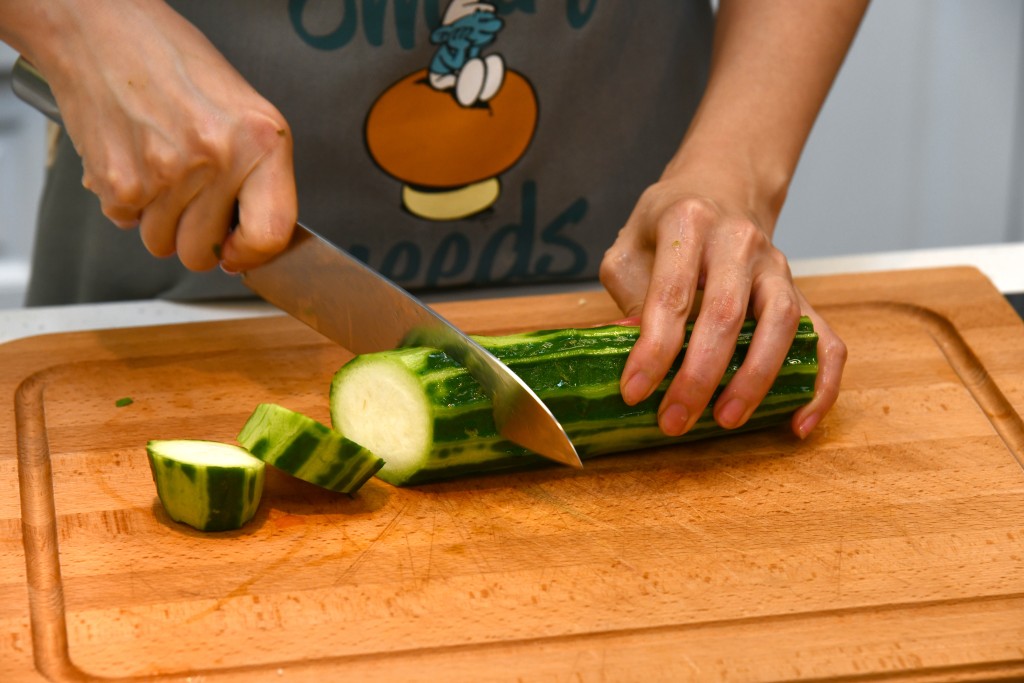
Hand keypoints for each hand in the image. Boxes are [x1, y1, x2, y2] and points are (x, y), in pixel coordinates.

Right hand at [6, 1, 296, 271]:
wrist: (101, 30)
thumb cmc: (174, 62)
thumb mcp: (244, 110)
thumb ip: (257, 173)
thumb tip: (253, 237)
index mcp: (262, 141)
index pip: (271, 234)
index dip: (253, 255)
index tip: (239, 253)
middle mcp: (218, 158)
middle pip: (205, 251)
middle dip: (196, 238)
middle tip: (190, 201)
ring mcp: (166, 173)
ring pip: (162, 243)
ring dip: (159, 220)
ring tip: (161, 171)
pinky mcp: (120, 182)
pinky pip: (126, 222)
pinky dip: (127, 203)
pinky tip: (134, 161)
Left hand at [600, 178, 845, 439]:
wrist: (718, 189)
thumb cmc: (666, 227)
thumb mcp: (631, 248)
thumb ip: (628, 297)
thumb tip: (627, 354)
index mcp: (689, 221)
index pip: (672, 293)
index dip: (653, 348)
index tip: (634, 391)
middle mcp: (739, 240)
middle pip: (727, 314)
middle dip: (699, 376)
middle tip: (674, 420)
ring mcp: (776, 265)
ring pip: (782, 324)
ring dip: (754, 380)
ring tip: (726, 420)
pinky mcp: (800, 291)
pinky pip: (825, 338)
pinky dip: (819, 383)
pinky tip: (798, 422)